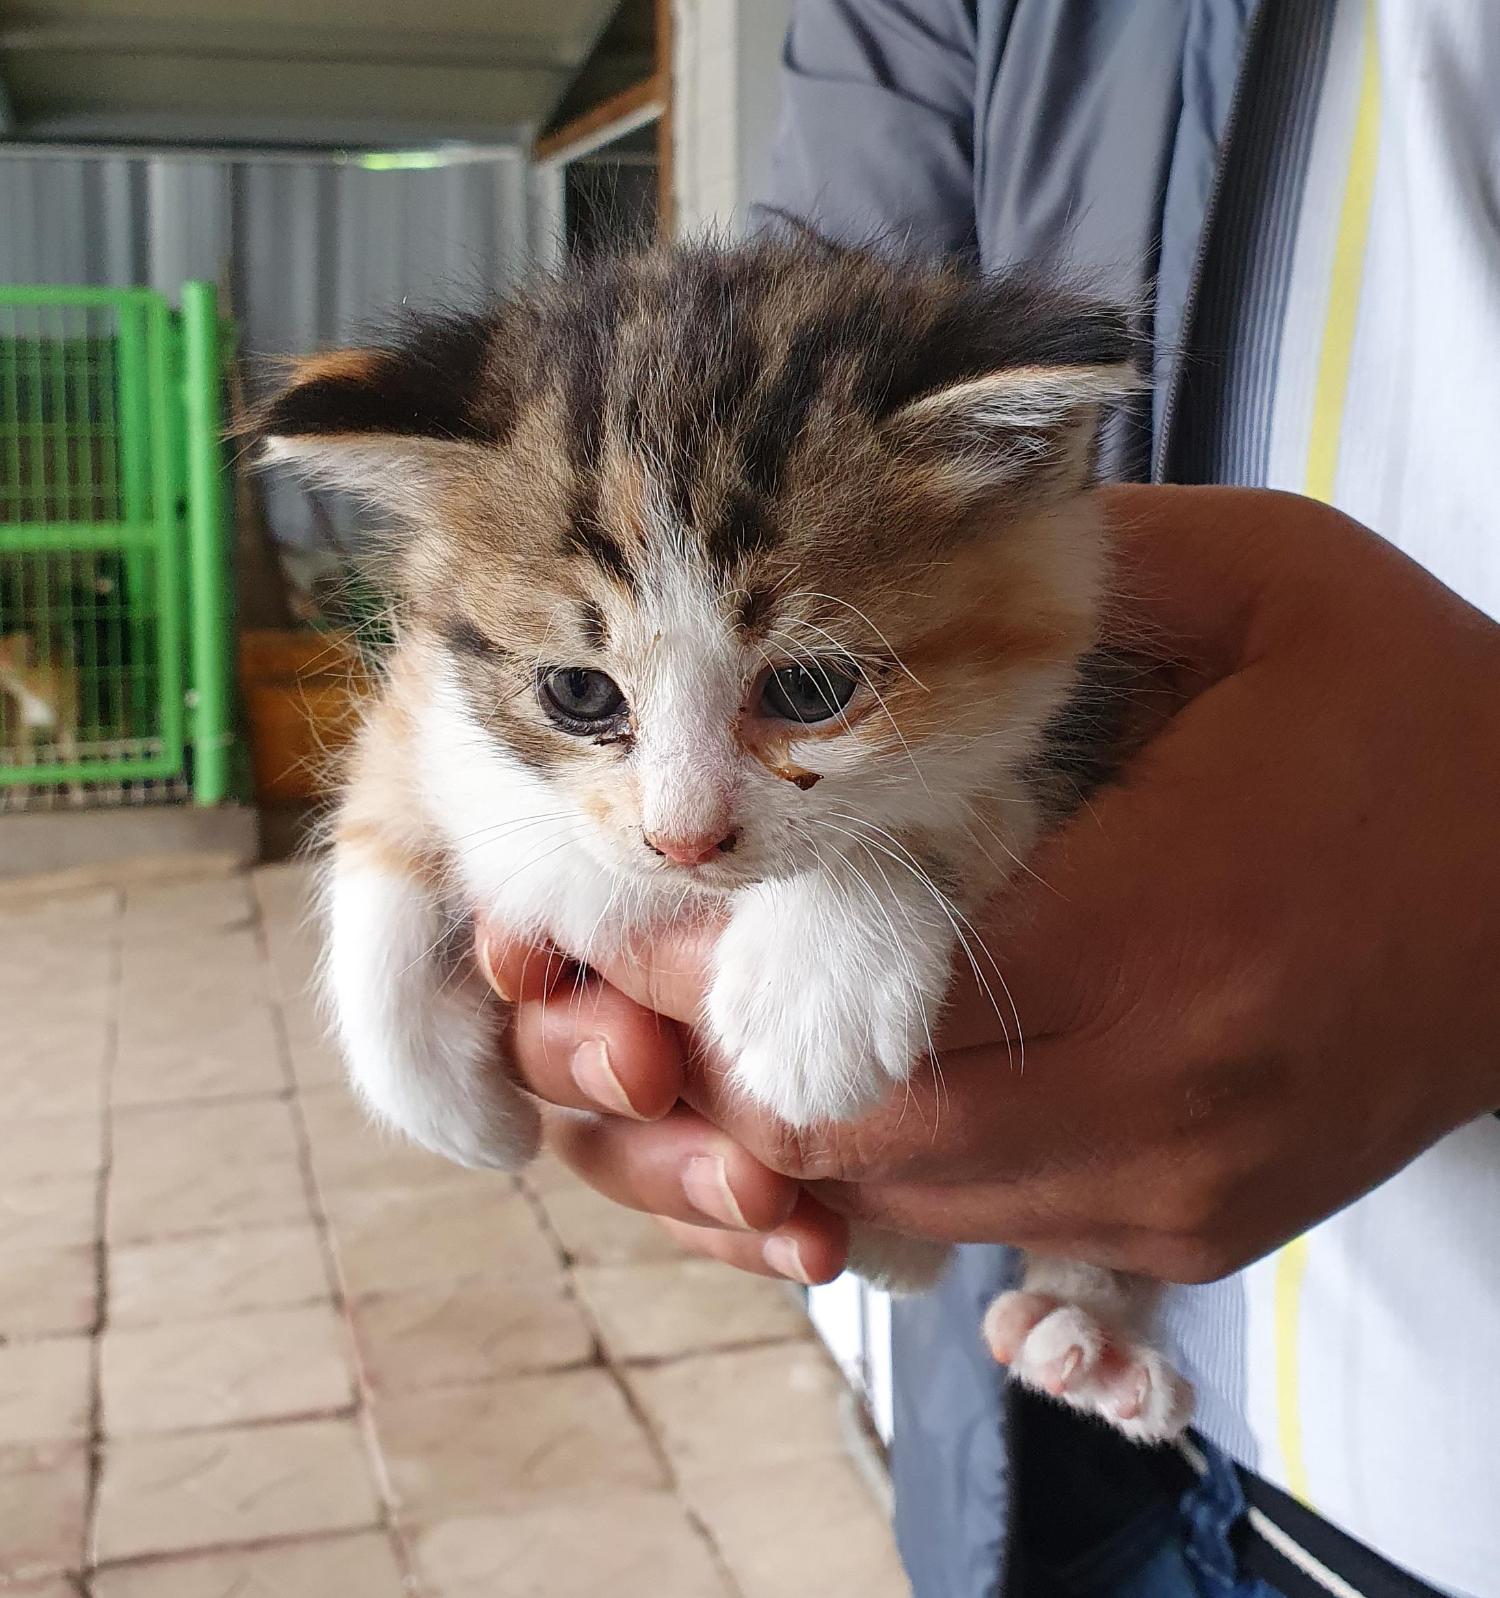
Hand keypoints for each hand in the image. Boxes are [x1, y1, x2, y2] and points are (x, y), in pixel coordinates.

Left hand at [485, 486, 1499, 1285]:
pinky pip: (979, 1218)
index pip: (846, 1014)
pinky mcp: (1189, 1228)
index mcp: (1158, 935)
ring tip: (726, 1020)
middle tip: (646, 977)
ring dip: (790, 1119)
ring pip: (895, 1200)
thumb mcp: (1248, 587)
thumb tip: (870, 567)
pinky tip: (870, 1062)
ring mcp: (1175, 1192)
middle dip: (714, 1067)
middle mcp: (1160, 1105)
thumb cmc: (1406, 715)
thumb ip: (1050, 576)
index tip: (630, 918)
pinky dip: (895, 1151)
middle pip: (842, 1139)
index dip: (701, 984)